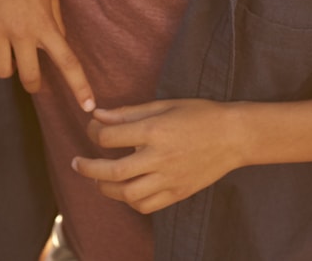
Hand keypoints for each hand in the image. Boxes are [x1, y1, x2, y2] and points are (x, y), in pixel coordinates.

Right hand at [0, 0, 94, 110]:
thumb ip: (54, 22)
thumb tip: (57, 46)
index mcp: (46, 24)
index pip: (68, 63)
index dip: (80, 88)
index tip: (89, 107)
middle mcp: (22, 31)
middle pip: (30, 78)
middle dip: (34, 83)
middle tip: (33, 78)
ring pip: (2, 71)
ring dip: (6, 66)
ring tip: (6, 51)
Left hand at [72, 100, 243, 213]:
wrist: (234, 136)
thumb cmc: (200, 114)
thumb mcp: (164, 105)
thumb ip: (129, 113)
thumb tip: (98, 114)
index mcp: (155, 130)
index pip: (110, 137)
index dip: (93, 132)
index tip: (92, 129)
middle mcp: (159, 157)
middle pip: (113, 170)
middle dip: (88, 168)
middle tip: (77, 163)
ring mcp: (169, 178)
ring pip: (127, 194)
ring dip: (106, 188)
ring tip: (99, 179)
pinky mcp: (178, 192)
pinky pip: (147, 205)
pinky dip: (130, 201)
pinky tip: (125, 190)